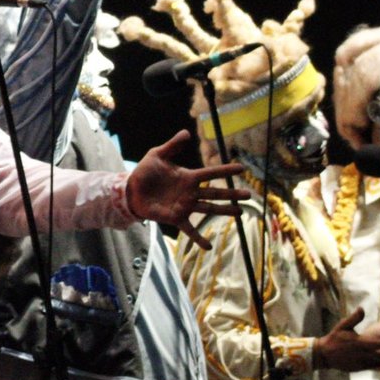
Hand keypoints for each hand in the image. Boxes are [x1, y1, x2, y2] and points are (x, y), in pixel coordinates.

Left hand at [124, 130, 249, 247]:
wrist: (131, 190)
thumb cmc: (145, 172)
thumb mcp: (157, 155)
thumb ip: (172, 146)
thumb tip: (186, 132)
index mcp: (188, 177)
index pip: (210, 173)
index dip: (225, 171)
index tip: (241, 168)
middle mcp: (190, 192)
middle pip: (215, 193)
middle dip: (232, 194)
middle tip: (249, 195)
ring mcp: (185, 206)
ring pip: (208, 209)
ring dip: (224, 211)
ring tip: (240, 213)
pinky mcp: (176, 218)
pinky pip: (189, 229)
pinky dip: (199, 239)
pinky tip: (209, 247)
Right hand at [315, 308, 379, 371]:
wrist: (324, 354)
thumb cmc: (334, 338)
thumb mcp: (342, 326)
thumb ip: (354, 318)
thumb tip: (361, 308)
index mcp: (360, 342)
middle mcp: (363, 353)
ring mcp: (362, 362)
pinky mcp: (361, 367)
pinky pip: (375, 366)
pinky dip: (379, 362)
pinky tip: (377, 357)